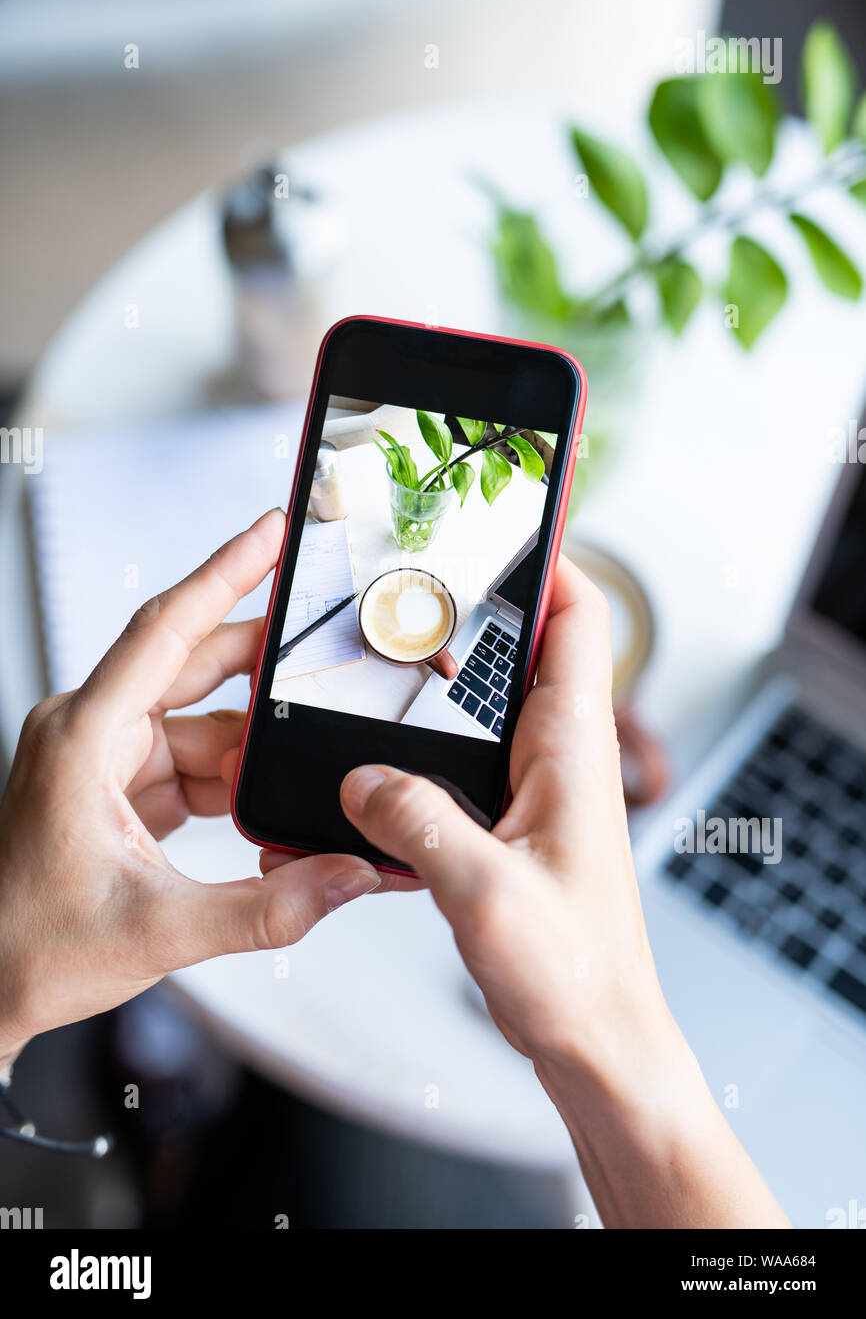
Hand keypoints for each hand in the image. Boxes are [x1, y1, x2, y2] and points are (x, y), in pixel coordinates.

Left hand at [0, 510, 380, 1067]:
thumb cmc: (32, 947)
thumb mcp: (162, 929)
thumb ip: (269, 906)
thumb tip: (346, 874)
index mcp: (84, 738)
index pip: (167, 629)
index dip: (225, 572)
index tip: (269, 532)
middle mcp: (90, 733)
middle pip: (194, 665)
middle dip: (262, 660)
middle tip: (324, 641)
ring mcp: (104, 759)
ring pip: (201, 722)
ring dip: (251, 748)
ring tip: (302, 769)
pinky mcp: (118, 788)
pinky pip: (191, 760)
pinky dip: (232, 780)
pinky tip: (266, 801)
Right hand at [337, 560, 788, 1227]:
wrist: (596, 1041)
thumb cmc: (574, 974)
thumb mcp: (485, 893)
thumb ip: (417, 824)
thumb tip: (362, 780)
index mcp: (572, 750)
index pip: (577, 620)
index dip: (546, 559)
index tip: (493, 522)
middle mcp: (559, 758)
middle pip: (521, 649)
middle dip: (468, 613)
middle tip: (405, 590)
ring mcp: (536, 790)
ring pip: (486, 706)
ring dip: (437, 684)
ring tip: (376, 666)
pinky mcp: (510, 826)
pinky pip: (463, 764)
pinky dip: (420, 753)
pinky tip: (372, 767)